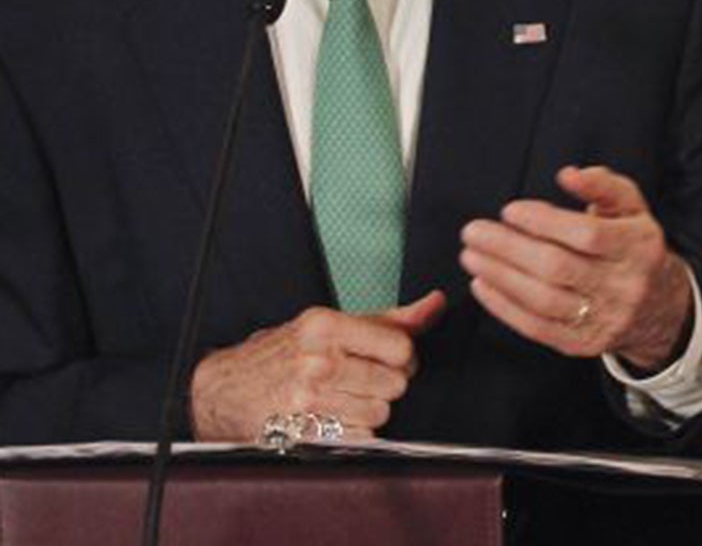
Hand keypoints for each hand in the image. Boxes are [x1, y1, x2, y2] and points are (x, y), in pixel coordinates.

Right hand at [187, 291, 444, 440]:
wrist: (225, 391)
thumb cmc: (283, 353)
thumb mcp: (331, 324)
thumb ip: (389, 318)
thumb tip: (436, 303)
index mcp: (325, 326)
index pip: (401, 347)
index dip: (403, 357)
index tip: (387, 358)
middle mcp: (316, 361)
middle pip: (395, 383)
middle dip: (385, 384)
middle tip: (359, 380)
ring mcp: (307, 400)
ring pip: (380, 413)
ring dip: (369, 410)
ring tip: (342, 399)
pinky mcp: (303, 433)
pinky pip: (360, 438)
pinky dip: (354, 432)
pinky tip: (332, 418)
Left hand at [460, 164, 694, 370]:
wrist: (658, 307)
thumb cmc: (632, 246)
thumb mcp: (631, 208)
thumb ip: (603, 185)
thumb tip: (568, 175)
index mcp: (639, 246)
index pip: (587, 235)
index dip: (545, 221)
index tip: (510, 210)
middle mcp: (624, 285)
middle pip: (558, 267)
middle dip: (508, 248)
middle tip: (473, 232)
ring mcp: (604, 319)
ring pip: (543, 299)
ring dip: (499, 276)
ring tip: (471, 256)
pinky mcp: (582, 344)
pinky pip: (536, 327)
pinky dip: (503, 306)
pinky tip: (482, 284)